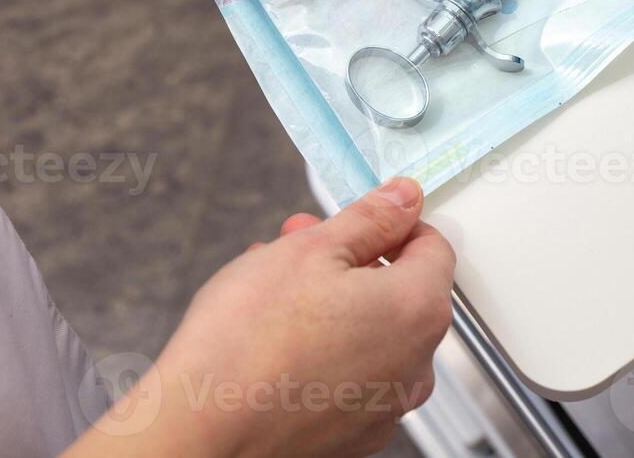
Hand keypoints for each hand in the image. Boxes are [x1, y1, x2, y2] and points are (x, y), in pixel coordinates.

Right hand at [65, 178, 455, 457]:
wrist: (200, 430)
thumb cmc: (247, 343)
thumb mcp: (310, 249)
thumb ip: (370, 219)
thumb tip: (404, 199)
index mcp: (418, 311)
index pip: (433, 247)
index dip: (392, 223)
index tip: (360, 217)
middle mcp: (415, 367)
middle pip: (400, 292)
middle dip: (353, 260)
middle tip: (301, 243)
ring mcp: (384, 408)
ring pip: (371, 334)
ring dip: (334, 303)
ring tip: (274, 289)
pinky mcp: (351, 435)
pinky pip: (351, 376)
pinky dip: (325, 350)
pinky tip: (277, 337)